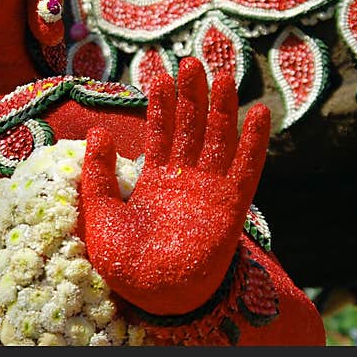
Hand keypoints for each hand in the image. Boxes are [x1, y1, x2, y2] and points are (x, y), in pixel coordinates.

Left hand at [80, 57, 270, 314]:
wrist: (151, 295)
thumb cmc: (122, 261)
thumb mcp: (99, 211)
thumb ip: (98, 173)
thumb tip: (98, 131)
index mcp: (155, 181)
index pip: (160, 131)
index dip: (161, 103)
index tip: (159, 73)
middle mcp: (184, 180)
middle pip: (191, 127)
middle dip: (192, 95)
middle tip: (191, 61)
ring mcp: (209, 190)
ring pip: (218, 140)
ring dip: (221, 109)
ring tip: (222, 75)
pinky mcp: (230, 205)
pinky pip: (246, 168)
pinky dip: (253, 142)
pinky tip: (258, 113)